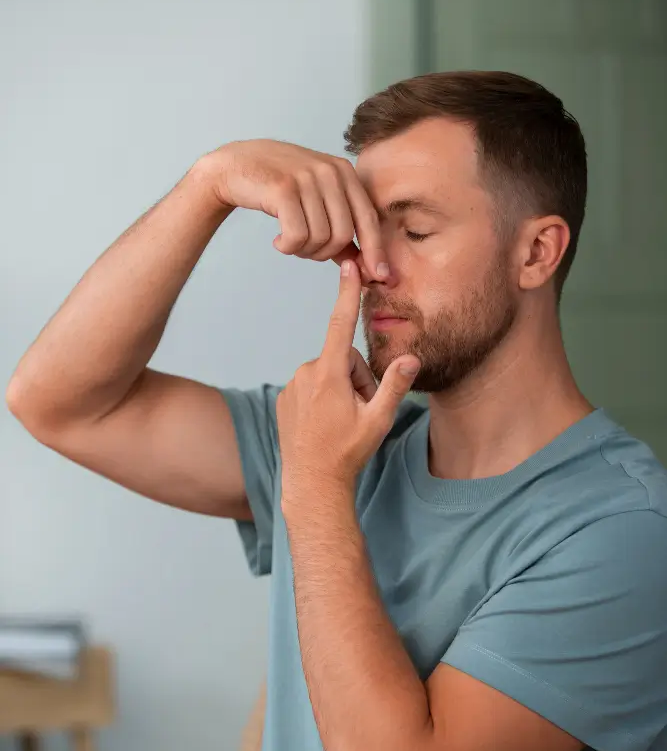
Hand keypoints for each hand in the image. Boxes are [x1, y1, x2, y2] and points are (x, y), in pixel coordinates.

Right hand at [201, 140, 388, 280]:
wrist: (235, 166)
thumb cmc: (278, 187)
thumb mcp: (315, 200)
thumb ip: (340, 226)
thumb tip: (365, 264)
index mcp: (344, 172)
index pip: (368, 219)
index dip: (375, 251)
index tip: (379, 277)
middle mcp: (329, 171)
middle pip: (343, 235)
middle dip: (324, 254)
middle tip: (304, 250)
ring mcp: (307, 178)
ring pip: (320, 238)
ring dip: (303, 251)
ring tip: (289, 242)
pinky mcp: (284, 188)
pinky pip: (297, 236)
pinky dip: (288, 247)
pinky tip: (278, 242)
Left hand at [276, 259, 419, 507]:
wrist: (312, 483)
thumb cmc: (347, 453)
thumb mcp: (378, 421)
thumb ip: (394, 385)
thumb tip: (411, 359)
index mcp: (329, 374)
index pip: (341, 324)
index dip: (347, 294)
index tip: (347, 266)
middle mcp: (306, 374)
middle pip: (343, 359)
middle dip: (357, 379)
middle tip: (359, 412)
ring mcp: (292, 387)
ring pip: (327, 374)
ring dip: (340, 391)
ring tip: (341, 422)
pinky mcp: (284, 399)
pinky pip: (311, 388)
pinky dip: (322, 400)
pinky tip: (324, 426)